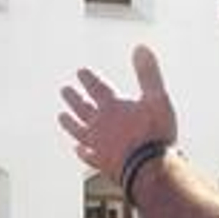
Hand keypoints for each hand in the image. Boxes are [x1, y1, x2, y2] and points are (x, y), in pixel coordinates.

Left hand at [58, 45, 177, 182]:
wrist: (149, 169)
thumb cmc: (155, 134)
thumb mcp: (157, 98)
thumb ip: (148, 74)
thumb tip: (140, 48)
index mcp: (112, 108)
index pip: (96, 89)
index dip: (88, 79)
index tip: (79, 73)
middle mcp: (100, 126)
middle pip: (82, 109)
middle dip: (73, 98)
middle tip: (64, 91)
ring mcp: (98, 146)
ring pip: (78, 131)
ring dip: (69, 123)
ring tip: (61, 117)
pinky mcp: (101, 163)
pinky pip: (87, 155)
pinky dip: (81, 151)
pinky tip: (78, 150)